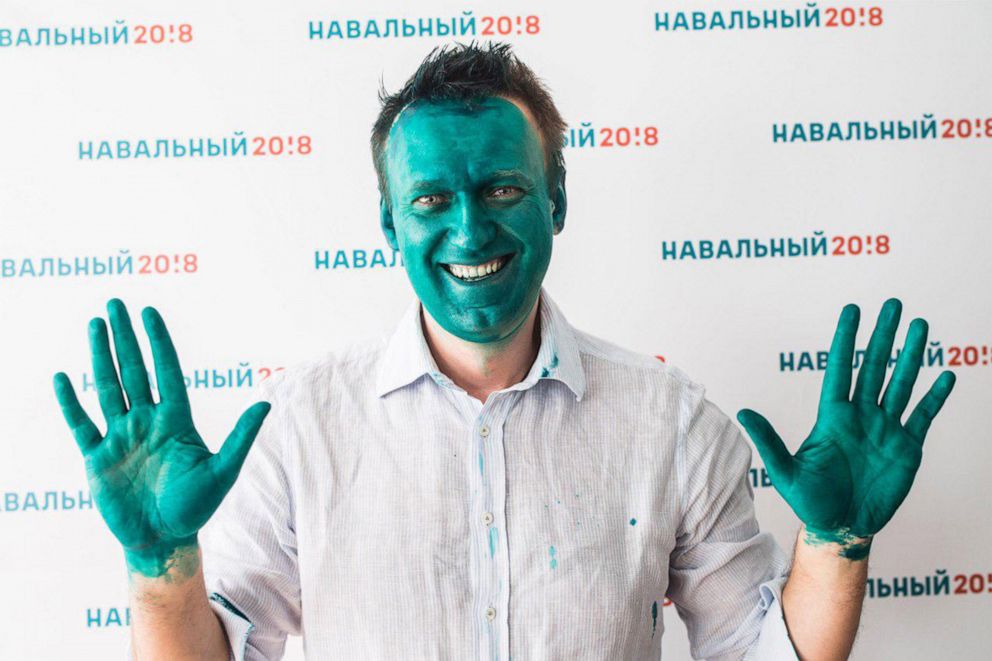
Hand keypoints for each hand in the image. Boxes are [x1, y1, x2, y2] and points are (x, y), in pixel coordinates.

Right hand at [53, 299, 270, 576]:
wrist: (163, 539)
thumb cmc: (196, 506)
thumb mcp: (222, 470)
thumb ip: (242, 437)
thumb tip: (266, 403)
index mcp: (175, 420)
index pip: (166, 371)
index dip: (158, 342)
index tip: (149, 312)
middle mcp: (146, 421)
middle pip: (133, 370)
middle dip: (124, 337)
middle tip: (114, 303)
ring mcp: (120, 437)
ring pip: (107, 388)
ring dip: (99, 356)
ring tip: (94, 325)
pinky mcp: (97, 458)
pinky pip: (81, 424)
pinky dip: (70, 402)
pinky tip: (63, 377)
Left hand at [738, 299, 954, 557]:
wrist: (842, 527)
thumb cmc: (810, 500)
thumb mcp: (786, 472)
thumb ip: (769, 441)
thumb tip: (743, 412)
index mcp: (832, 417)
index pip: (841, 368)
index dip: (846, 339)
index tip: (853, 310)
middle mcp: (860, 416)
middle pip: (875, 367)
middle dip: (884, 336)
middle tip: (894, 304)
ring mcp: (885, 430)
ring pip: (901, 384)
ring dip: (912, 356)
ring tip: (921, 326)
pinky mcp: (907, 448)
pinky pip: (922, 416)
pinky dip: (934, 396)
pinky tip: (945, 375)